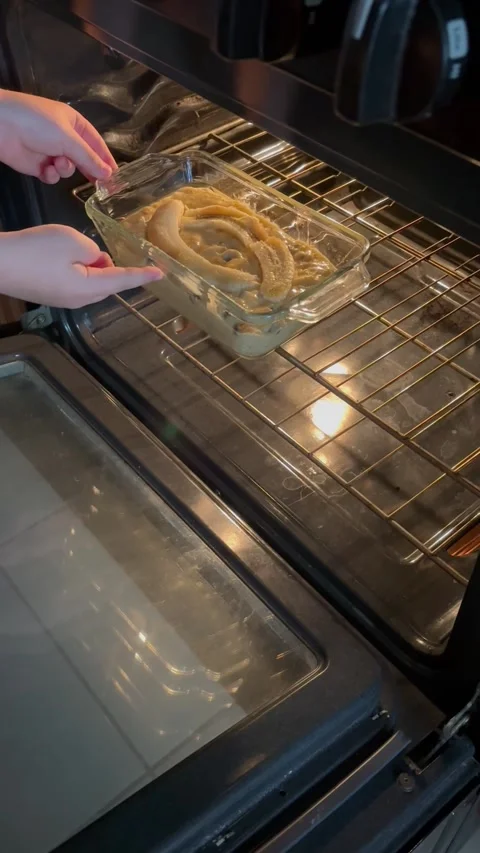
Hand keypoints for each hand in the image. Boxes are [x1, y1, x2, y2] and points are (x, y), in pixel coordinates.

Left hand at [0, 90, 115, 182]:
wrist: (1, 126)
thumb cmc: (37, 123)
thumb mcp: (68, 139)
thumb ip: (89, 159)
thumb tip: (109, 174)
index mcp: (74, 124)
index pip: (97, 143)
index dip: (106, 159)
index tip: (116, 176)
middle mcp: (65, 138)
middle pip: (84, 158)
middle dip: (90, 170)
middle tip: (103, 188)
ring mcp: (51, 152)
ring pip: (69, 169)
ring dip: (65, 169)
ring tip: (57, 164)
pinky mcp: (39, 165)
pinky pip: (53, 176)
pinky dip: (51, 175)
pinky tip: (46, 170)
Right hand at [0, 225, 161, 308]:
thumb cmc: (35, 251)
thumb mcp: (72, 242)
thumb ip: (93, 251)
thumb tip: (96, 260)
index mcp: (89, 288)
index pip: (124, 279)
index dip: (143, 275)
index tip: (161, 274)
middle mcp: (80, 299)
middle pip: (108, 281)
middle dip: (108, 264)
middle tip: (91, 246)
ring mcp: (65, 299)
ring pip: (91, 280)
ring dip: (90, 264)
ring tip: (67, 248)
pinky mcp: (52, 294)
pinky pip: (76, 281)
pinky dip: (76, 267)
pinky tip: (58, 255)